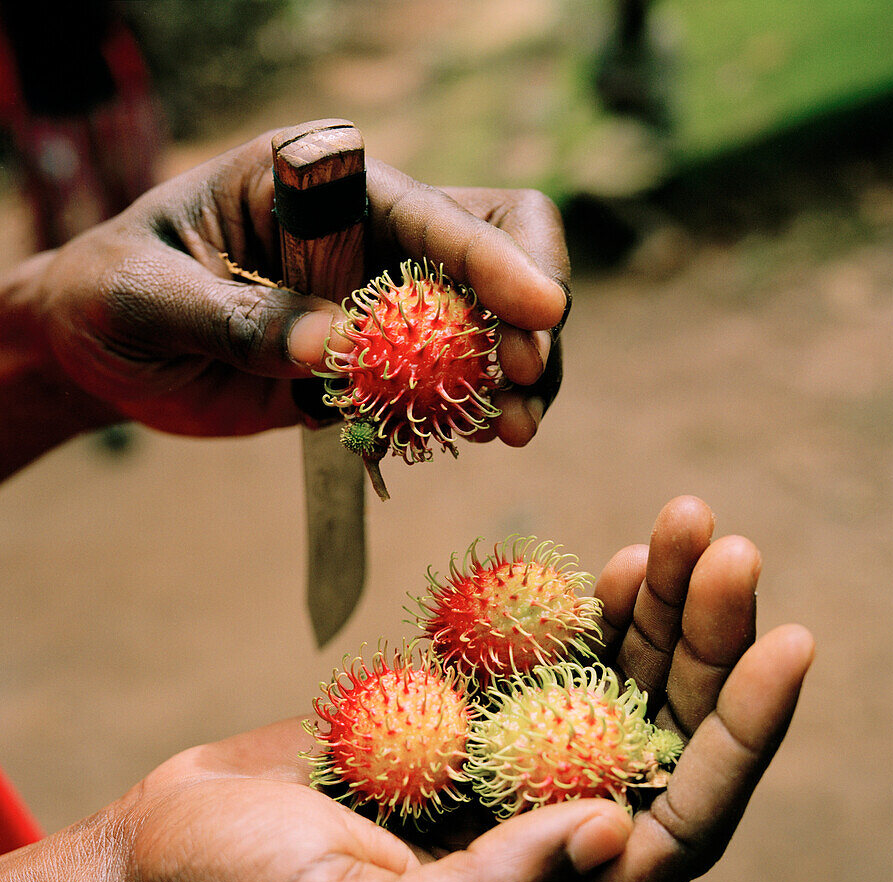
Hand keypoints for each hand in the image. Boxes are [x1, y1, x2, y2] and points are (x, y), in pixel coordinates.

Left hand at [29, 132, 568, 442]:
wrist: (102, 351)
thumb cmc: (111, 298)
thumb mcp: (149, 299)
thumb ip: (236, 318)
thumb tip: (332, 347)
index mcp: (316, 181)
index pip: (429, 209)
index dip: (493, 259)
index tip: (540, 313)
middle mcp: (363, 227)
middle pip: (493, 246)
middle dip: (525, 316)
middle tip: (525, 387)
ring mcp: (376, 293)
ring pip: (483, 319)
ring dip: (509, 375)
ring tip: (511, 432)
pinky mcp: (373, 356)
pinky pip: (442, 378)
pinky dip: (465, 408)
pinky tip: (466, 438)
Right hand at [95, 495, 810, 881]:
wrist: (165, 854)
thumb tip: (616, 830)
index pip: (681, 827)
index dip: (742, 738)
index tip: (786, 641)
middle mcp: (546, 845)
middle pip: (660, 738)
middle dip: (703, 643)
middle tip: (725, 545)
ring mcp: (507, 774)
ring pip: (613, 686)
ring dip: (655, 609)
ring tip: (682, 525)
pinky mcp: (464, 721)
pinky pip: (546, 658)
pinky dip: (581, 611)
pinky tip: (614, 565)